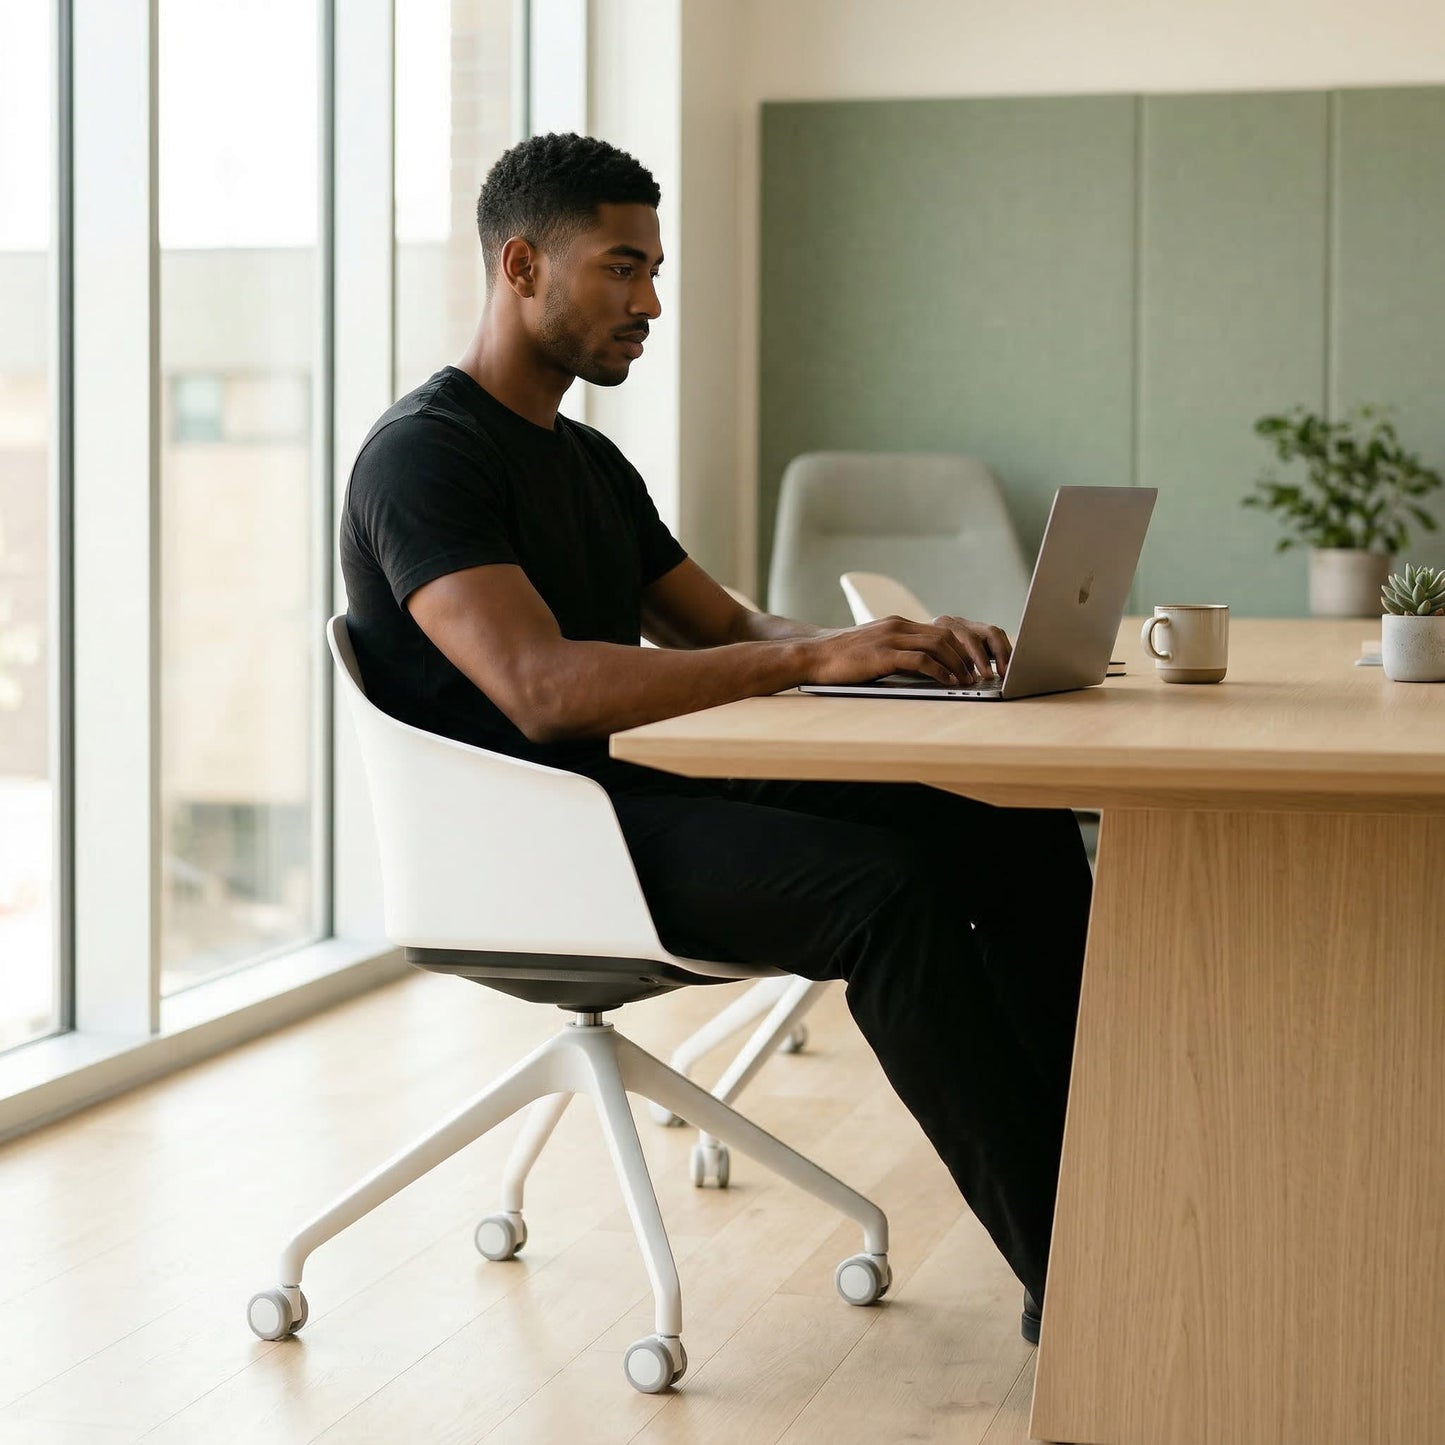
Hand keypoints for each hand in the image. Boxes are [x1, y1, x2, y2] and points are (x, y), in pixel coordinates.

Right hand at [799, 614, 1011, 685]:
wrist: (812, 656)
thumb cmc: (840, 659)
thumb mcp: (873, 649)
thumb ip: (897, 652)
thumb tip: (922, 668)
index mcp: (897, 625)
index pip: (940, 630)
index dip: (962, 647)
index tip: (975, 663)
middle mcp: (897, 626)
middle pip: (946, 635)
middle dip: (968, 655)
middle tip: (981, 673)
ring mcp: (890, 638)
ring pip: (938, 646)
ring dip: (959, 665)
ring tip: (970, 681)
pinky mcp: (883, 655)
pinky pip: (921, 661)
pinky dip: (940, 672)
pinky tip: (949, 683)